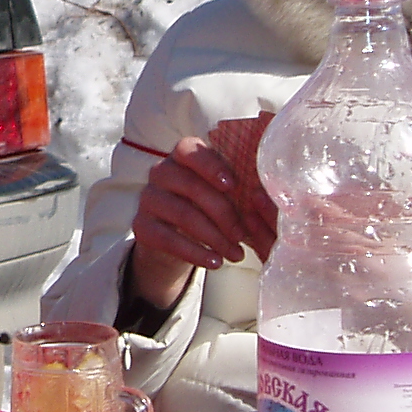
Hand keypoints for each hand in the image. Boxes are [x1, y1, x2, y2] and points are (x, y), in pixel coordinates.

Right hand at [126, 136, 275, 310]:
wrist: (176, 240)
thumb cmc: (209, 208)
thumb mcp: (223, 192)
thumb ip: (239, 184)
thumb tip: (271, 189)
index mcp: (181, 156)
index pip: (189, 149)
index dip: (211, 166)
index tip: (233, 186)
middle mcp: (160, 172)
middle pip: (191, 186)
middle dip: (223, 213)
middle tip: (243, 235)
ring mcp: (148, 199)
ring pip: (182, 214)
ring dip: (214, 237)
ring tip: (235, 254)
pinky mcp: (141, 226)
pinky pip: (168, 239)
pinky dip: (196, 253)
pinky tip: (215, 262)